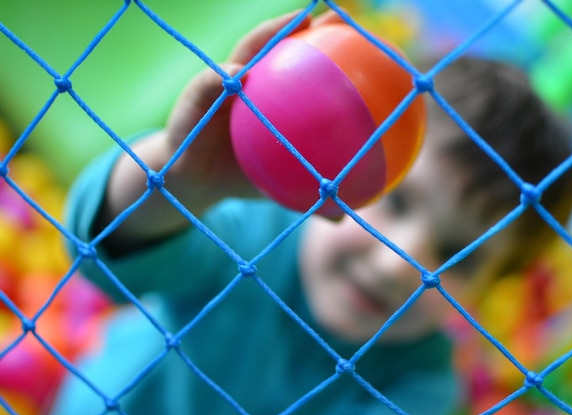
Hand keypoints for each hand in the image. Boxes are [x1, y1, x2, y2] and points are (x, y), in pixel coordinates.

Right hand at [101, 9, 342, 252]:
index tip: (359, 37)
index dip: (330, 49)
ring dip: (267, 35)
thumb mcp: (276, 185)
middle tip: (336, 16)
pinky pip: (207, 85)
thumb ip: (306, 196)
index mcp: (273, 100)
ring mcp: (223, 86)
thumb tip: (342, 219)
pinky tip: (237, 76)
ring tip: (292, 22)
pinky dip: (220, 78)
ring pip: (246, 52)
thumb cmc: (240, 176)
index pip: (303, 67)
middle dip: (305, 26)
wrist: (194, 183)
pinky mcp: (194, 97)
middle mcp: (251, 84)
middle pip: (279, 46)